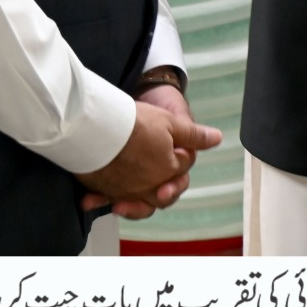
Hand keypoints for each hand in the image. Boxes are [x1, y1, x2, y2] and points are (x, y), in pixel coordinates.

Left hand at [77, 93, 220, 220]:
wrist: (134, 100)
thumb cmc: (157, 110)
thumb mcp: (174, 121)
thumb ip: (193, 135)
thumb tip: (217, 137)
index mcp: (173, 166)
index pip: (175, 184)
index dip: (170, 189)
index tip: (161, 192)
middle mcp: (154, 177)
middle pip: (151, 200)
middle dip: (140, 206)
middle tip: (126, 204)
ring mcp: (133, 179)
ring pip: (130, 201)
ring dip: (121, 205)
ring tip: (110, 204)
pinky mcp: (113, 177)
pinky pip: (106, 194)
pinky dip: (98, 198)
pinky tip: (89, 199)